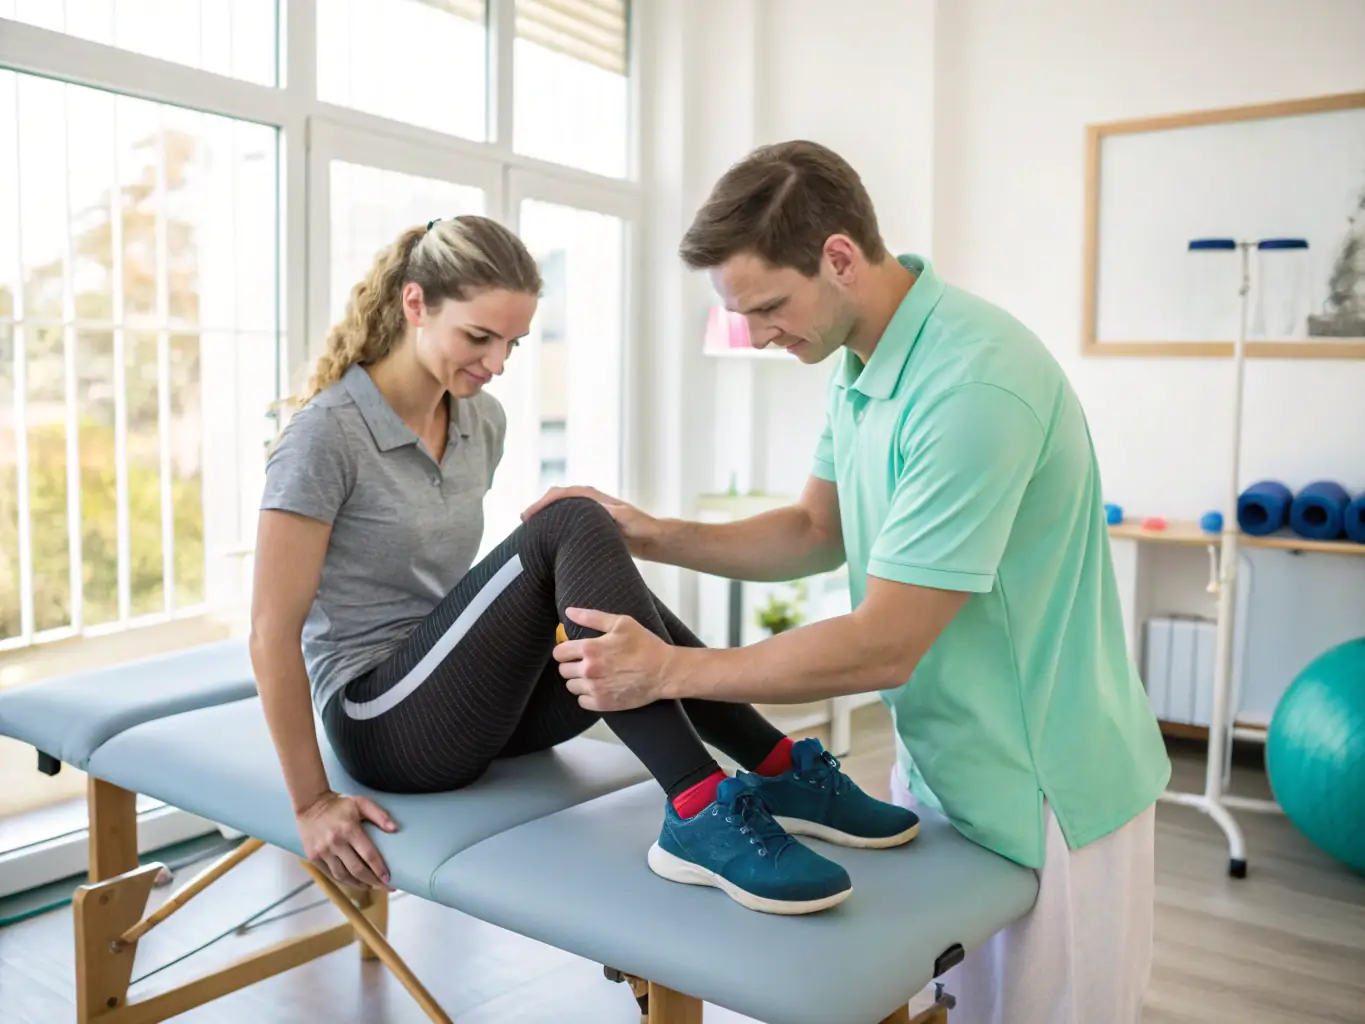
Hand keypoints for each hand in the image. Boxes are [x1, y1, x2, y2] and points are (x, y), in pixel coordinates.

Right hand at [295, 791, 396, 890]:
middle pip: (357, 869)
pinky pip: (331, 874)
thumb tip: (395, 829)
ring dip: (359, 884)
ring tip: (371, 886)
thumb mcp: (361, 802)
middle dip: (373, 882)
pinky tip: (354, 883)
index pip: (368, 854)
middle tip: (386, 887)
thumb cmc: (339, 804)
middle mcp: (335, 842)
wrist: (310, 804)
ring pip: (343, 875)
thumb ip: (379, 814)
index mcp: (349, 829)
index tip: (389, 879)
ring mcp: (323, 851)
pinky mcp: (313, 857)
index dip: (380, 869)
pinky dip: (344, 881)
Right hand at [521, 486, 657, 555]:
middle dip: (540, 505)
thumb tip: (594, 505)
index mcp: (594, 497)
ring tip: (529, 524)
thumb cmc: (642, 528)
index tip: (529, 514)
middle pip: (558, 496)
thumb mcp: (626, 518)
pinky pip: (566, 517)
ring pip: (561, 506)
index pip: (562, 494)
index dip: (544, 502)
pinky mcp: (590, 522)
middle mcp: (590, 500)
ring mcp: (589, 511)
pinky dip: (554, 521)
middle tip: (524, 518)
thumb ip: (612, 512)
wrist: (652, 537)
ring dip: (545, 512)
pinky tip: (547, 533)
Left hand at [554, 607, 673, 711]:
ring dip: (578, 681)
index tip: (572, 651)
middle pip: (563, 671)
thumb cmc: (644, 644)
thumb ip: (591, 617)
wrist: (663, 671)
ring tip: (593, 675)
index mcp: (590, 649)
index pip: (559, 653)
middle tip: (585, 663)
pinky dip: (587, 695)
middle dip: (571, 665)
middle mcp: (589, 670)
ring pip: (571, 686)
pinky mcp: (603, 704)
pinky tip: (599, 687)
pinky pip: (582, 701)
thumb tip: (569, 612)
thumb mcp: (621, 623)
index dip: (564, 651)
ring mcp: (595, 689)